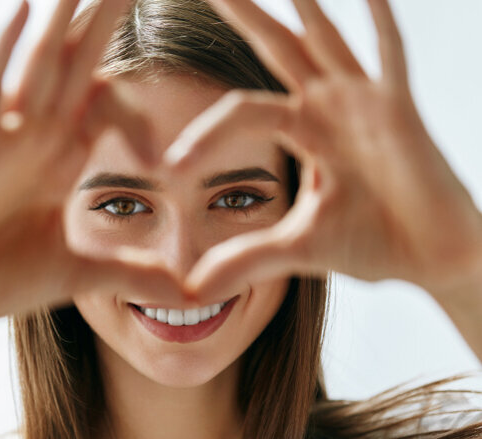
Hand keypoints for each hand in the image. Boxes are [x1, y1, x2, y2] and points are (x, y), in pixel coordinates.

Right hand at [0, 0, 183, 326]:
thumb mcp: (76, 275)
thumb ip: (129, 275)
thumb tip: (186, 294)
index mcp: (61, 161)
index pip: (105, 108)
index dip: (135, 107)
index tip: (162, 138)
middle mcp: (37, 139)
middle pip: (79, 67)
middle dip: (106, 21)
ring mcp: (7, 139)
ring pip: (43, 65)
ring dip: (66, 19)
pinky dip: (6, 52)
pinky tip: (25, 8)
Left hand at [163, 0, 481, 299]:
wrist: (433, 259)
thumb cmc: (373, 244)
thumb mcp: (296, 249)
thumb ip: (244, 260)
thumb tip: (191, 290)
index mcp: (301, 130)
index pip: (239, 113)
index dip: (204, 136)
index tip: (170, 167)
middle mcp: (327, 106)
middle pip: (274, 48)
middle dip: (243, 14)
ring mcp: (363, 102)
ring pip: (323, 40)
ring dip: (302, 5)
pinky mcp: (399, 110)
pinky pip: (389, 57)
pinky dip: (379, 23)